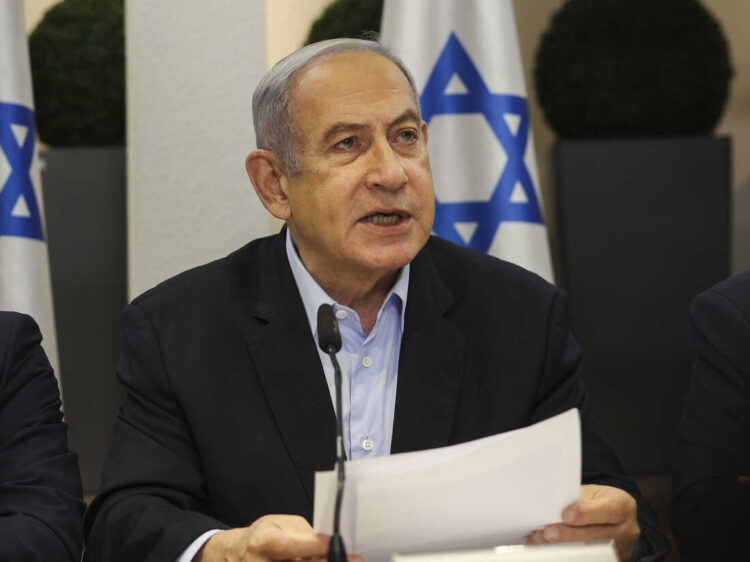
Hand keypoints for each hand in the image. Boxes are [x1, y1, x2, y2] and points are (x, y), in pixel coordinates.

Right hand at [196, 514, 361, 561]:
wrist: (237, 554)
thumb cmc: (261, 536)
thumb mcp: (279, 524)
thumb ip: (304, 534)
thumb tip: (329, 542)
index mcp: (262, 541)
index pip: (292, 545)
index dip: (317, 545)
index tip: (338, 542)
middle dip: (329, 561)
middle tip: (355, 559)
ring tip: (348, 559)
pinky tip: (328, 560)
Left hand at [526, 484, 639, 560]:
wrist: (612, 514)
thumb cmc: (598, 500)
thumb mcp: (591, 492)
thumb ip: (577, 499)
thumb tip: (552, 508)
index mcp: (623, 505)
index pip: (610, 510)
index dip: (587, 513)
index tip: (566, 515)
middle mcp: (627, 529)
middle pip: (600, 536)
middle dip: (570, 535)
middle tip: (547, 533)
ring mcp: (622, 549)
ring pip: (594, 552)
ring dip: (564, 548)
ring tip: (542, 541)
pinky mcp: (612, 560)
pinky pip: (590, 559)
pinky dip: (568, 555)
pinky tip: (549, 549)